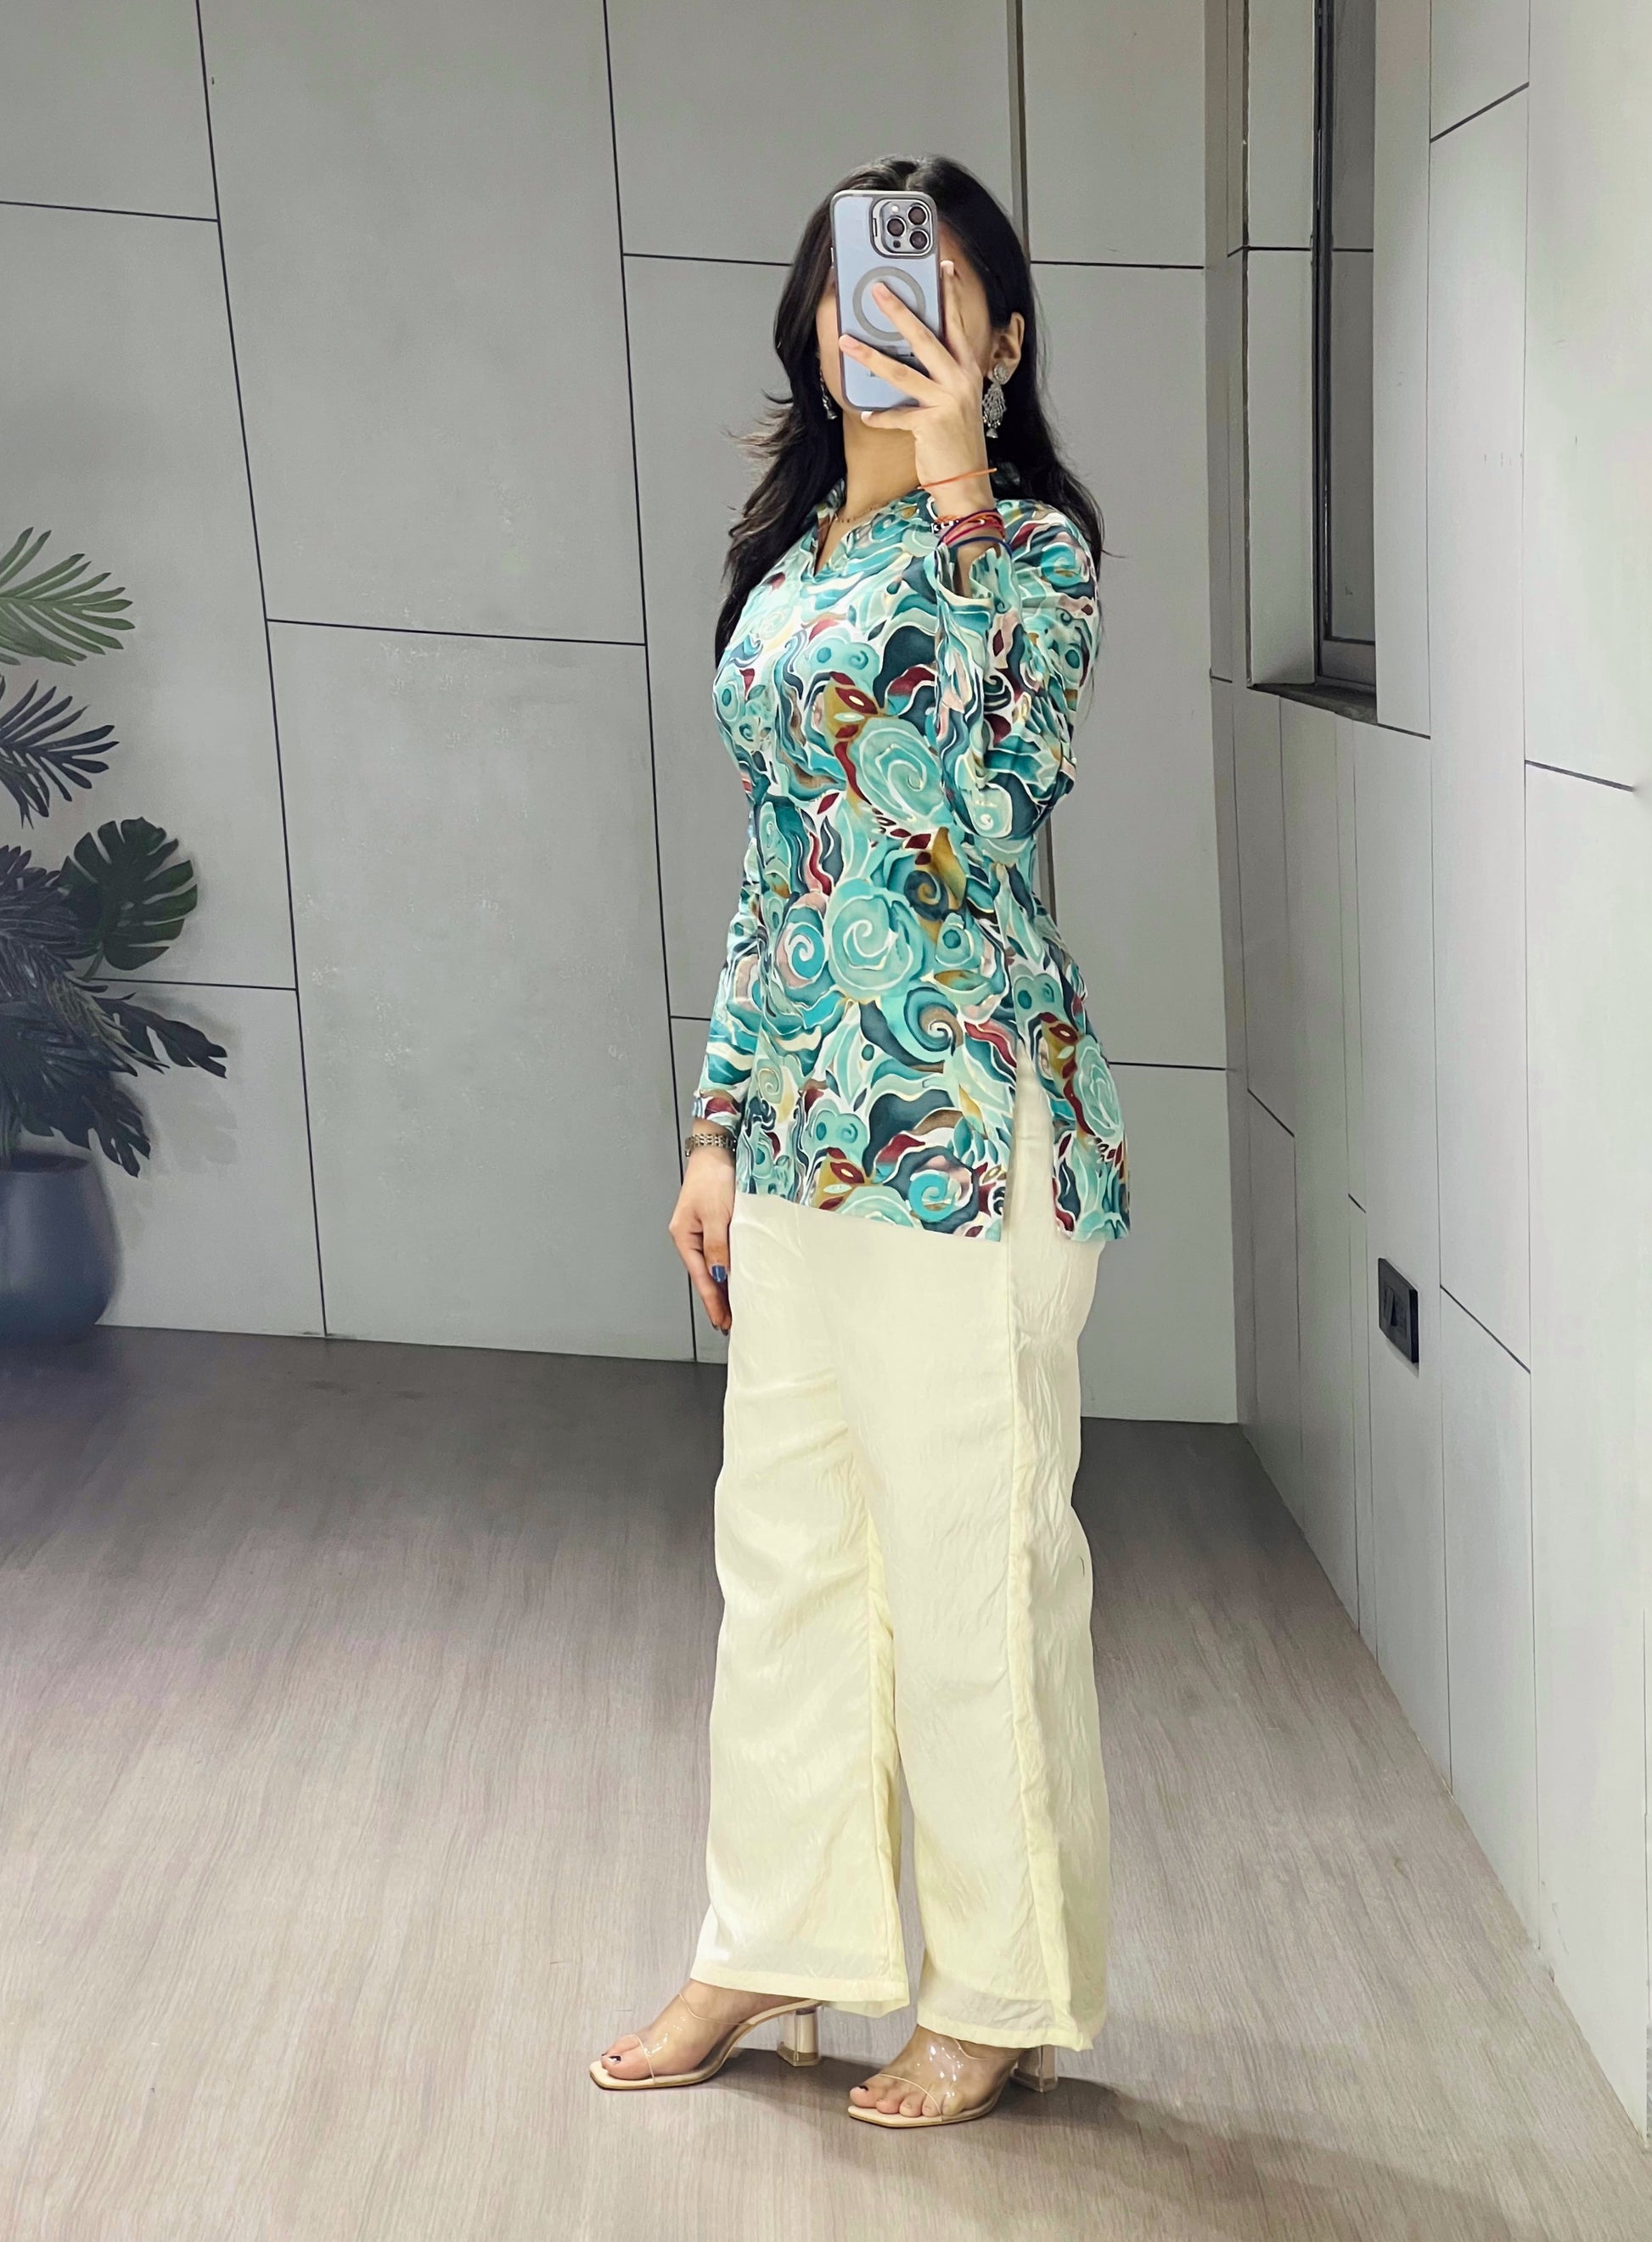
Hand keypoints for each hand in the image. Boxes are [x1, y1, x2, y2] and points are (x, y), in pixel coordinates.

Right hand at [669, 1144, 735, 1332]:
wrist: (717, 1150)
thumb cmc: (713, 1178)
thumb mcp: (716, 1214)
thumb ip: (718, 1246)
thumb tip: (720, 1275)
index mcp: (684, 1237)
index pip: (701, 1277)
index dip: (712, 1301)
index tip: (722, 1322)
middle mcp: (690, 1237)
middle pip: (704, 1275)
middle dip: (716, 1299)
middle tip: (730, 1322)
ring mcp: (700, 1230)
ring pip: (712, 1265)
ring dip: (723, 1286)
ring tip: (734, 1306)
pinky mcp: (712, 1223)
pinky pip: (719, 1252)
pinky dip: (727, 1268)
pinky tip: (735, 1277)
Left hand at [839, 259, 995, 506]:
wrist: (966, 482)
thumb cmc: (956, 442)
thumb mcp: (954, 402)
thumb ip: (939, 376)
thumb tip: (906, 355)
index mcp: (967, 370)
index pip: (956, 324)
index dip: (950, 293)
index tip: (942, 266)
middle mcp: (960, 380)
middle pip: (925, 337)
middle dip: (899, 311)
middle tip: (877, 290)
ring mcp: (946, 401)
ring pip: (901, 371)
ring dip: (869, 355)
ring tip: (846, 341)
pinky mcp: (930, 424)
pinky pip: (896, 414)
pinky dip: (880, 416)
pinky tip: (866, 414)